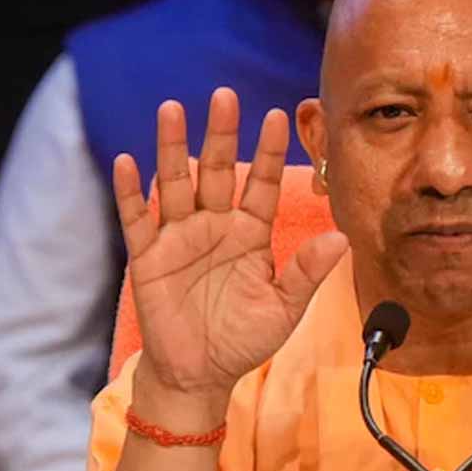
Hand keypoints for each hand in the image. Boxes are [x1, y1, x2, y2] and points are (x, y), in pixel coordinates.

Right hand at [113, 88, 347, 410]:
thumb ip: (308, 272)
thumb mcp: (284, 307)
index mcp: (250, 234)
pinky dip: (132, 193)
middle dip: (222, 134)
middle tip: (225, 96)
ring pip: (177, 184)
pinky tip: (129, 162)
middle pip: (219, 171)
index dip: (269, 152)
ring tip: (173, 109)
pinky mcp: (148, 257)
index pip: (263, 184)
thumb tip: (342, 238)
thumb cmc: (243, 338)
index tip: (277, 116)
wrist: (200, 374)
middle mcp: (216, 226)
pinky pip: (138, 219)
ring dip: (173, 148)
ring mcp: (180, 238)